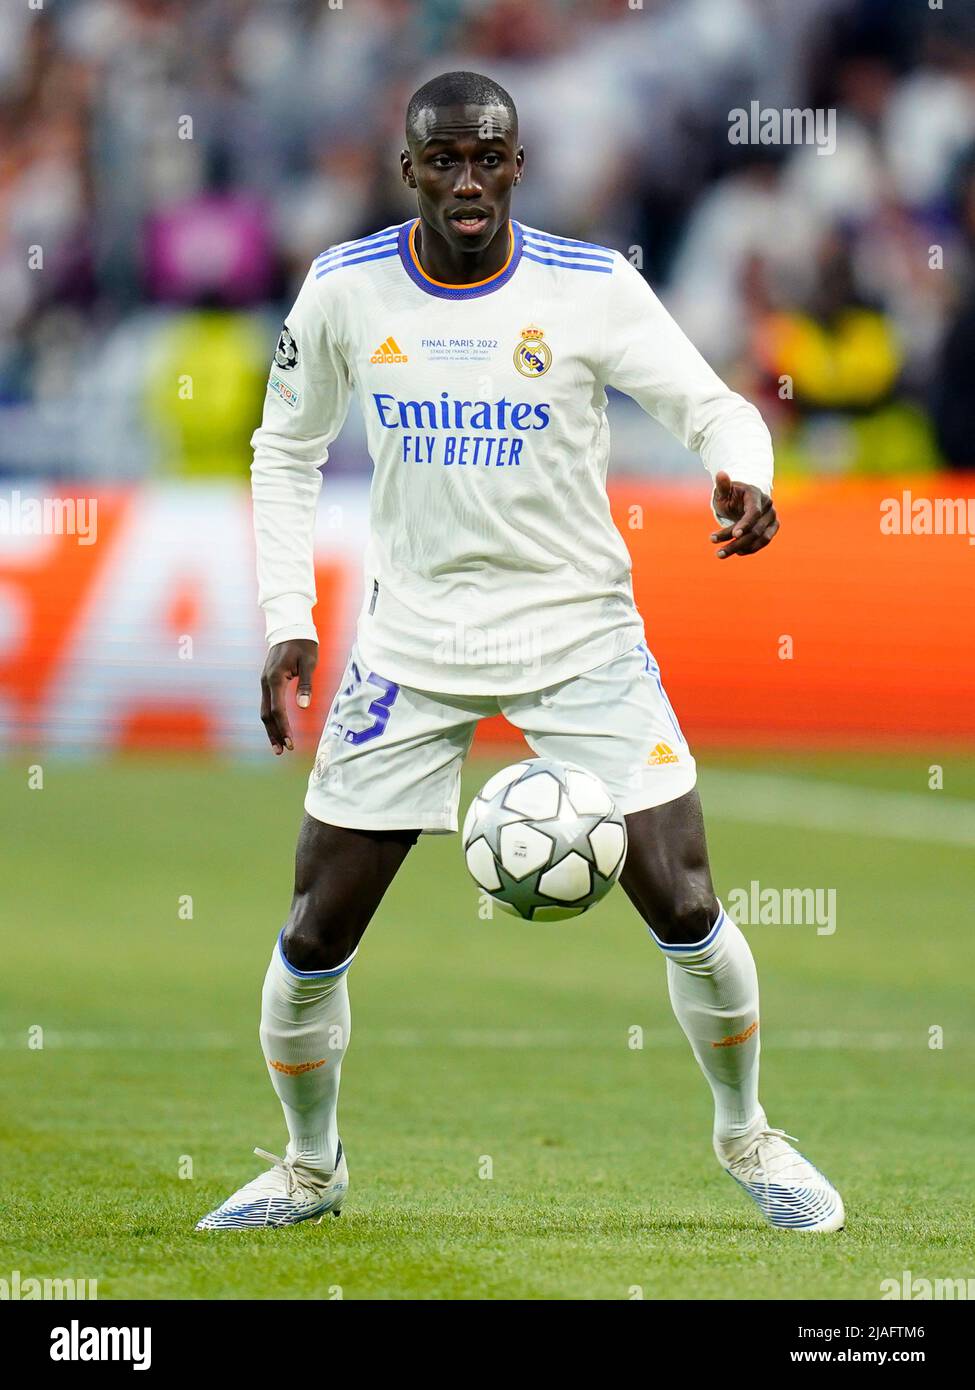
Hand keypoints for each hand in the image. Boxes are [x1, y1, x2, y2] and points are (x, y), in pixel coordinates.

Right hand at [260, 639, 317, 753]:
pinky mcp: (268, 682)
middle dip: (275, 734)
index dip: (284, 728)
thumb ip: (305, 685)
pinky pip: (267, 704)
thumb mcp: (309, 663)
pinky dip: (272, 719)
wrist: (290, 628)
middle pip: (267, 715)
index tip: (291, 743)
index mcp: (275, 679)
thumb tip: (303, 706)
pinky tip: (278, 729)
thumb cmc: (303, 644)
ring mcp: (265, 682)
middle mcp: (266, 682)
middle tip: (283, 751)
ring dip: (271, 730)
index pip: (277, 710)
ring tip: (278, 748)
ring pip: (264, 711)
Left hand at [710, 470, 778, 558]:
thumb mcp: (723, 491)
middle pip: (755, 529)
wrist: (742, 499)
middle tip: (717, 552)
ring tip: (720, 554)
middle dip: (736, 541)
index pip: (754, 512)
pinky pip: (763, 542)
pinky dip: (749, 549)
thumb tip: (720, 474)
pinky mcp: (773, 528)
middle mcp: (768, 506)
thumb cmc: (730, 495)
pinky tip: (735, 552)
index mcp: (756, 495)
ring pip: (761, 538)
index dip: (745, 524)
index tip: (734, 534)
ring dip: (741, 548)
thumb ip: (722, 485)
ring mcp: (772, 518)